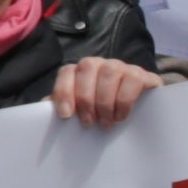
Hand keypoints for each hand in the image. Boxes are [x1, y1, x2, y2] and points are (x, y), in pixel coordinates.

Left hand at [47, 58, 165, 131]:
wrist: (142, 117)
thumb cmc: (102, 116)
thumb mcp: (82, 113)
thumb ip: (64, 108)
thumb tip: (44, 111)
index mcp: (81, 72)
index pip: (67, 71)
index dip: (64, 91)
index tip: (66, 116)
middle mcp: (101, 65)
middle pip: (87, 67)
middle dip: (85, 98)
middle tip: (89, 123)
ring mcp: (123, 67)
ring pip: (109, 71)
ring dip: (105, 100)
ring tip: (106, 122)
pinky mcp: (143, 75)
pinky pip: (132, 79)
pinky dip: (124, 100)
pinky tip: (121, 116)